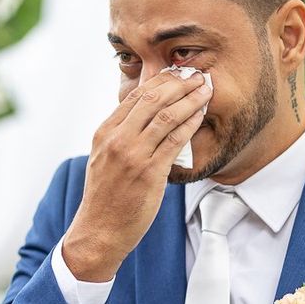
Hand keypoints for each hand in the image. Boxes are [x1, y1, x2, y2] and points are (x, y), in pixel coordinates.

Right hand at [62, 71, 211, 281]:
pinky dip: (191, 123)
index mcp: (105, 132)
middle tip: (196, 75)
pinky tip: (201, 114)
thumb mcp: (104, 157)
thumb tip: (145, 115)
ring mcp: (133, 155)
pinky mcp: (150, 172)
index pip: (135, 96)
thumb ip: (120, 134)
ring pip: (166, 116)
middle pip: (152, 99)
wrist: (99, 230)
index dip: (160, 81)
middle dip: (179, 83)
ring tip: (205, 90)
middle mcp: (117, 139)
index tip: (177, 73)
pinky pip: (175, 140)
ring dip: (190, 99)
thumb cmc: (105, 195)